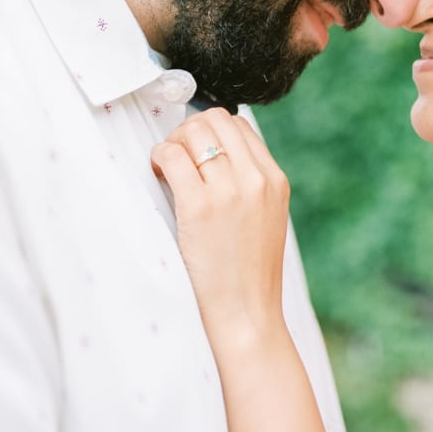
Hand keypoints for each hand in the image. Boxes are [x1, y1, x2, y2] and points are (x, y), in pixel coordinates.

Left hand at [150, 108, 289, 349]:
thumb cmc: (248, 271)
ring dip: (172, 143)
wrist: (247, 312)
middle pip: (213, 120)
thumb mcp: (265, 218)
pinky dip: (159, 158)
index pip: (238, 124)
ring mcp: (228, 191)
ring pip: (192, 132)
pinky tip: (158, 176)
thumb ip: (249, 185)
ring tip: (167, 170)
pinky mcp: (199, 206)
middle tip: (177, 159)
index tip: (195, 154)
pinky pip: (171, 156)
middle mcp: (255, 179)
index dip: (209, 132)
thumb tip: (214, 154)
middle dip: (188, 132)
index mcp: (274, 180)